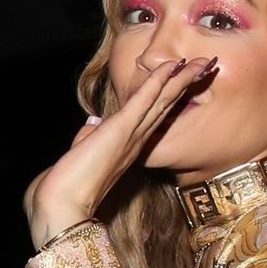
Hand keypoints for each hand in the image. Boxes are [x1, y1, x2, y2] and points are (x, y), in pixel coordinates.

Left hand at [24, 55, 219, 249]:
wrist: (61, 205)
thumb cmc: (66, 187)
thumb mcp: (79, 154)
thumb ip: (87, 138)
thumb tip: (90, 126)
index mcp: (127, 149)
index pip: (153, 117)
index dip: (169, 98)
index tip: (183, 82)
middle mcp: (135, 143)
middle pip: (165, 107)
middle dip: (185, 85)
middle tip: (205, 66)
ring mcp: (130, 136)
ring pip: (161, 101)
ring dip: (181, 80)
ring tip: (200, 62)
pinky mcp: (120, 130)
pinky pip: (144, 100)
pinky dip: (158, 81)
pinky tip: (171, 66)